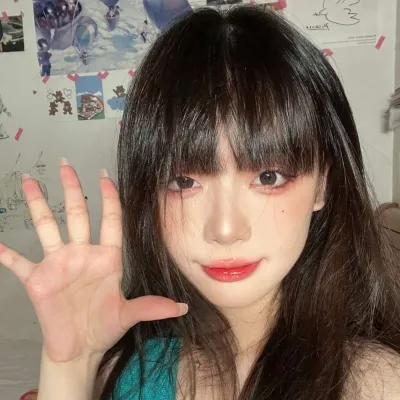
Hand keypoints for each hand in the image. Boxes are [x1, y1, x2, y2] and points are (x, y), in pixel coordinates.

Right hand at [0, 159, 187, 362]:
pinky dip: (5, 254)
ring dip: (37, 205)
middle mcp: (82, 254)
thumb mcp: (129, 314)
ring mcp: (58, 264)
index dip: (109, 198)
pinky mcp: (38, 280)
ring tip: (30, 182)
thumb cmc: (104, 327)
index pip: (109, 220)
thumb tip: (182, 307)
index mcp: (107, 257)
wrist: (80, 349)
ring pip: (47, 227)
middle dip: (71, 189)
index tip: (105, 177)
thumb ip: (153, 307)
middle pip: (76, 214)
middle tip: (65, 164)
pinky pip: (17, 263)